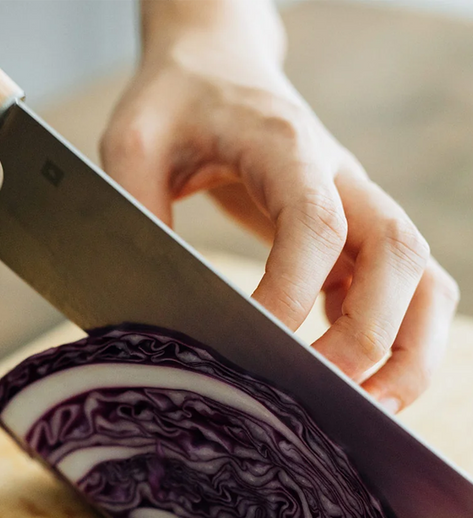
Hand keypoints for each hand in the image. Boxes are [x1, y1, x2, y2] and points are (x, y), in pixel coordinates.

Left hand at [101, 3, 458, 411]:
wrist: (217, 69)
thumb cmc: (176, 104)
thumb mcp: (133, 144)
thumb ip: (137, 213)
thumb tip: (151, 301)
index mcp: (285, 146)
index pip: (315, 224)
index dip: (294, 293)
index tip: (252, 343)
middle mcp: (339, 177)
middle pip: (399, 255)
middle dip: (373, 337)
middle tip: (329, 398)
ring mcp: (355, 208)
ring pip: (420, 279)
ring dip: (408, 351)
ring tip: (370, 412)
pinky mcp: (350, 236)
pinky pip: (399, 292)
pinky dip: (392, 343)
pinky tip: (351, 382)